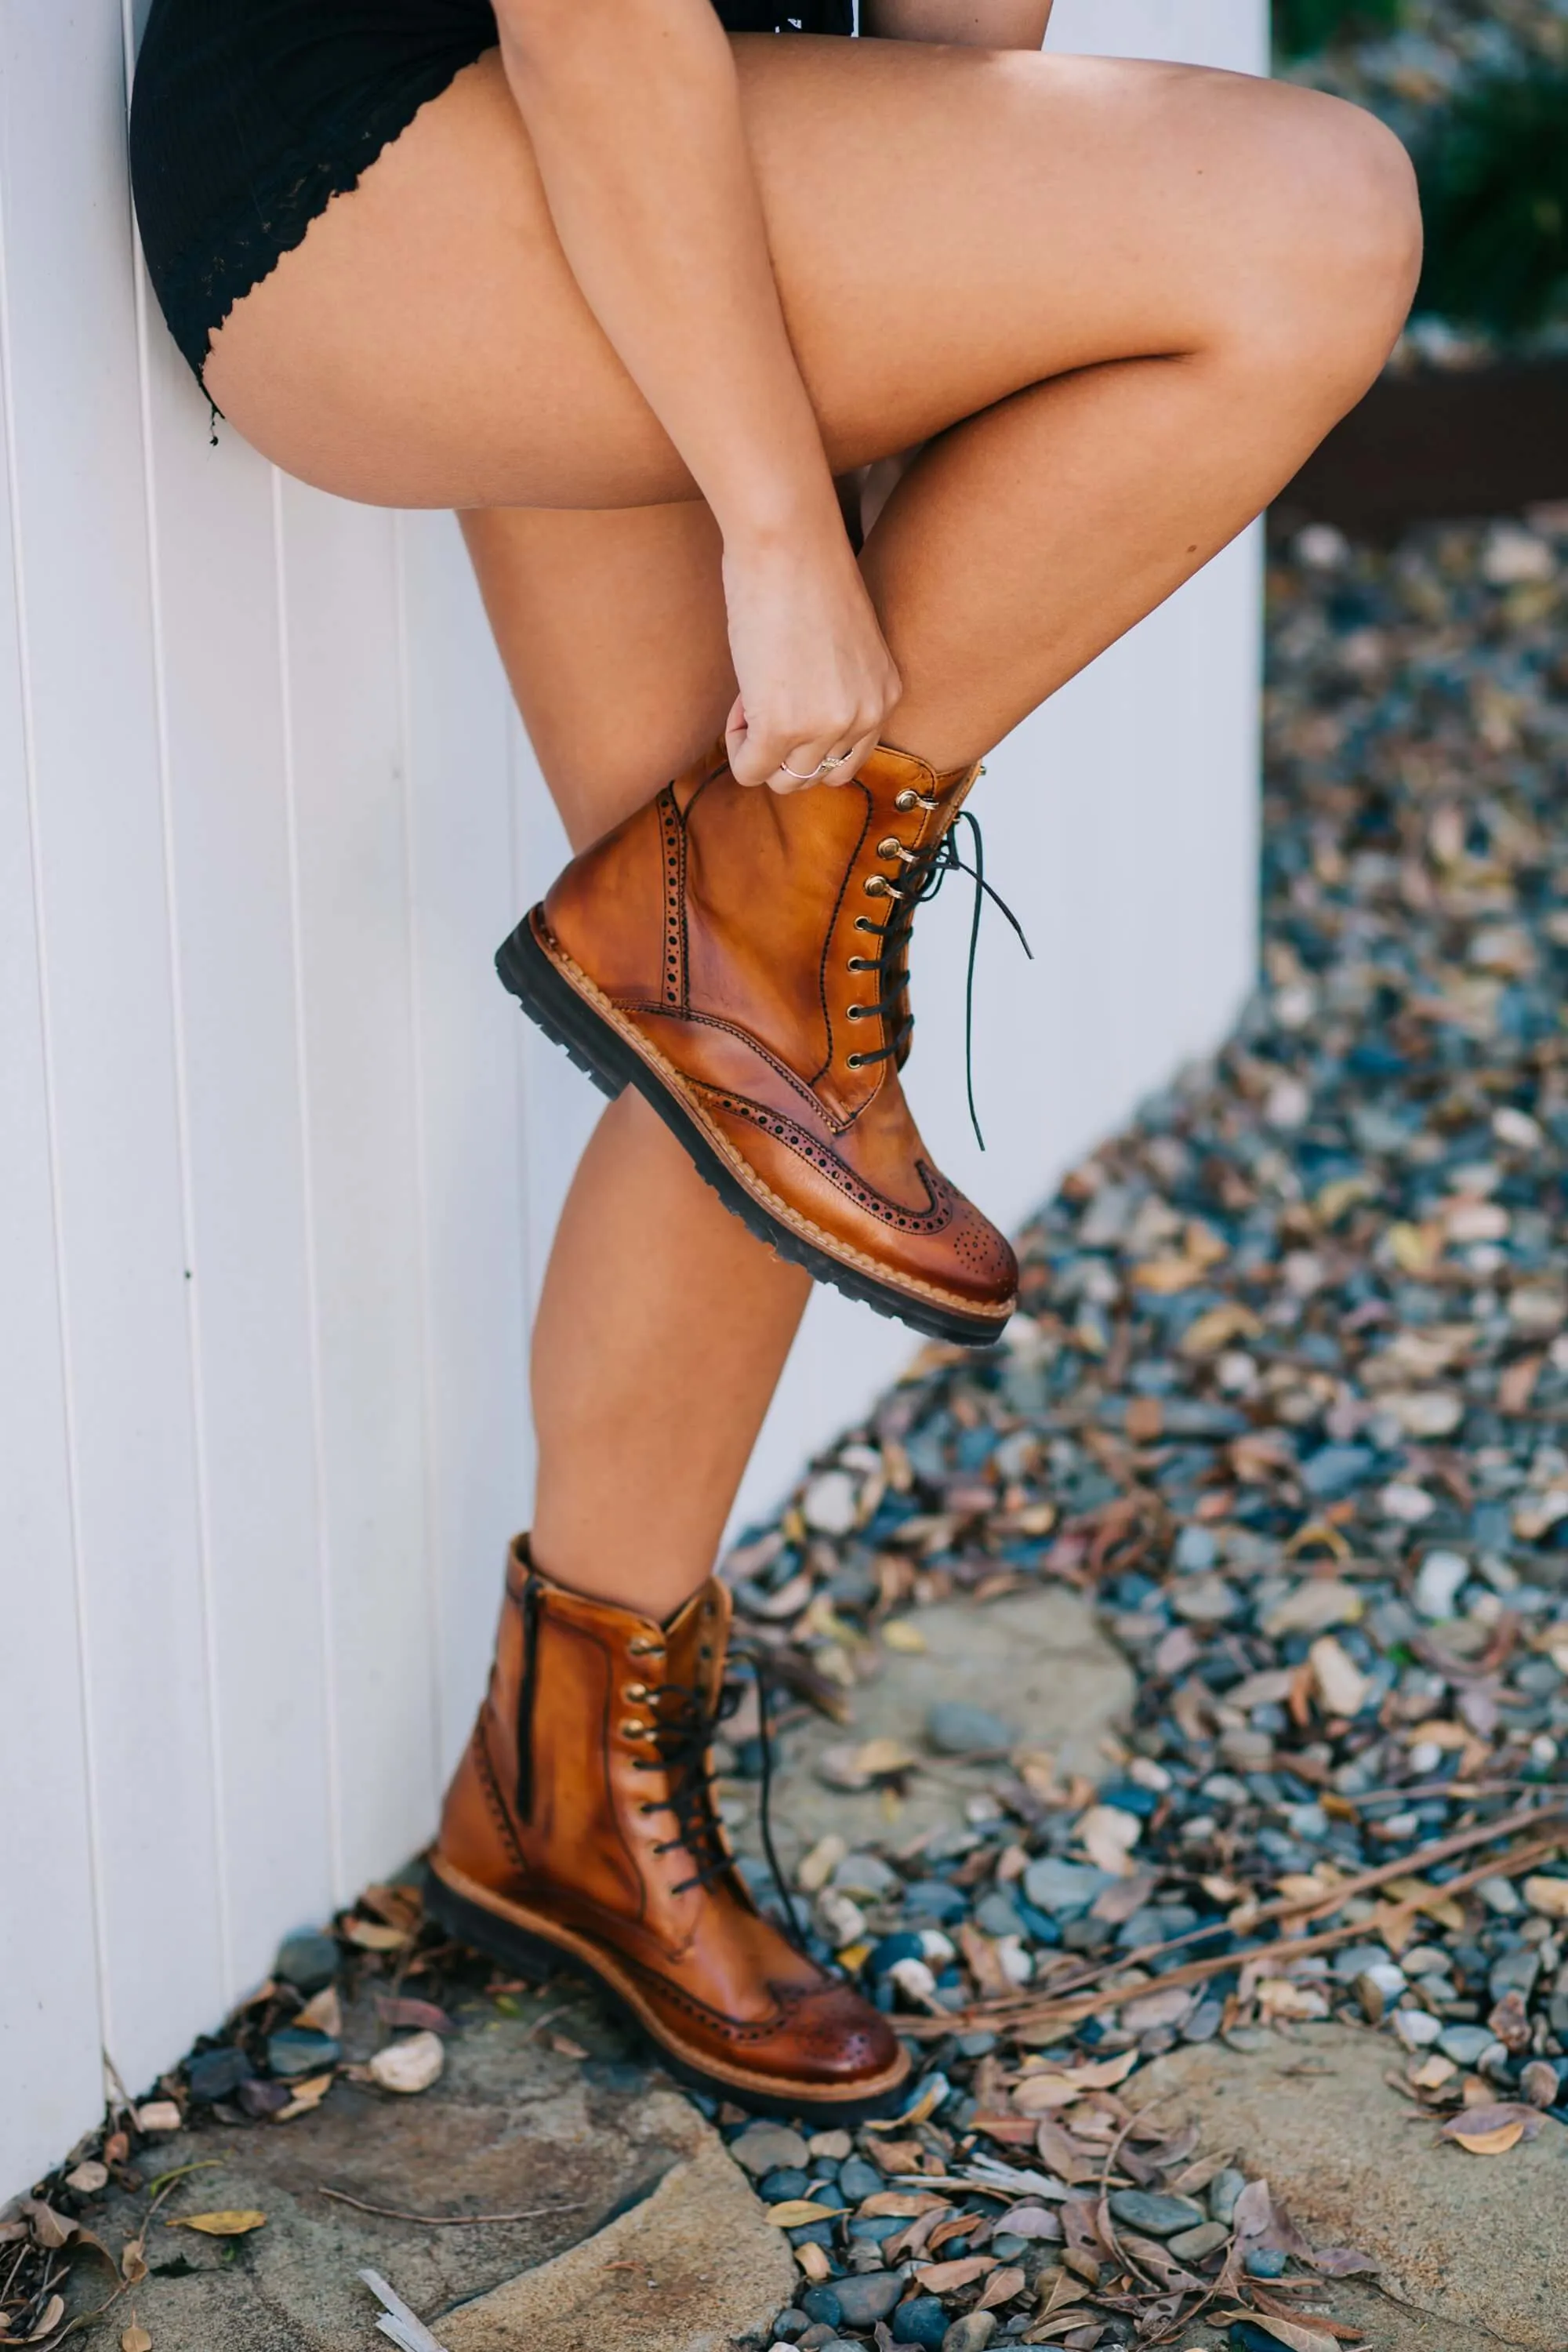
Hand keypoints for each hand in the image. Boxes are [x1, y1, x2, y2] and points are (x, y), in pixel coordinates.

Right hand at [720, 522, 901, 793]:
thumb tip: (796, 727)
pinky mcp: (781, 727)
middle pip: (814, 777)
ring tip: (752, 693)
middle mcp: (865, 717)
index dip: (807, 738)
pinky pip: (749, 770)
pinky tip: (741, 696)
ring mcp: (826, 726)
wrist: (787, 539)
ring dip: (757, 747)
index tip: (788, 695)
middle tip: (765, 695)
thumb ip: (834, 690)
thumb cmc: (803, 573)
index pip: (847, 761)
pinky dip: (736, 743)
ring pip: (783, 781)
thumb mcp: (841, 646)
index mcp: (885, 696)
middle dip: (782, 750)